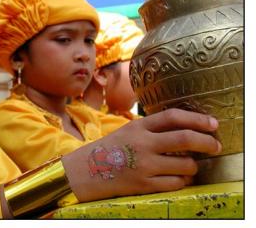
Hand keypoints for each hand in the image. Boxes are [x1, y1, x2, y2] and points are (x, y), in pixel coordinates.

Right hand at [62, 108, 220, 201]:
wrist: (86, 170)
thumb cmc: (110, 149)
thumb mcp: (129, 131)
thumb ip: (152, 128)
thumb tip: (185, 127)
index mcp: (138, 127)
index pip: (173, 117)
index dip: (197, 119)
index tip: (212, 124)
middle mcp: (143, 144)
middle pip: (184, 139)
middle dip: (207, 142)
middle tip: (215, 145)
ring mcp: (144, 165)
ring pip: (185, 165)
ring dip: (194, 166)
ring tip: (190, 165)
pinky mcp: (144, 185)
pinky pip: (175, 184)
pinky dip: (183, 181)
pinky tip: (178, 177)